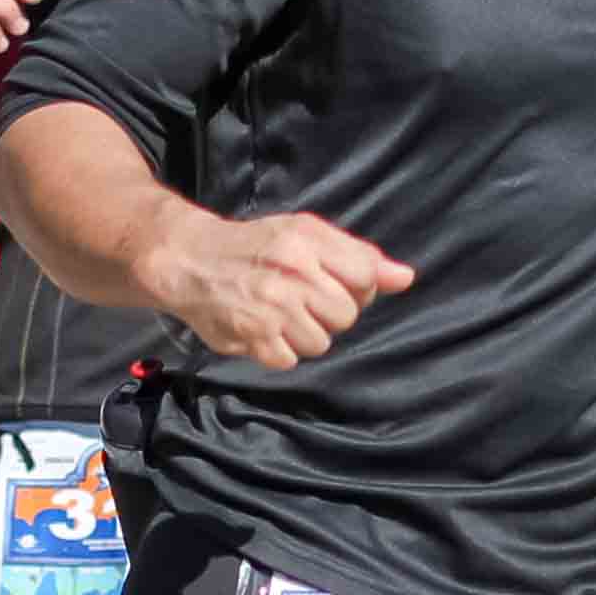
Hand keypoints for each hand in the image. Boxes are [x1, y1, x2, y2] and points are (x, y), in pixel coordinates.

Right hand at [156, 206, 411, 369]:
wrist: (190, 259)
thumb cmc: (256, 246)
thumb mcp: (307, 234)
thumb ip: (358, 256)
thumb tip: (405, 278)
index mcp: (308, 241)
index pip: (366, 277)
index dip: (357, 287)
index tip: (334, 283)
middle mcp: (292, 273)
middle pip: (346, 315)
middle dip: (328, 312)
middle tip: (301, 299)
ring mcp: (272, 308)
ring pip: (321, 343)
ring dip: (304, 334)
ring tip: (281, 314)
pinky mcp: (253, 337)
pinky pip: (290, 360)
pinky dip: (279, 350)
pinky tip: (264, 329)